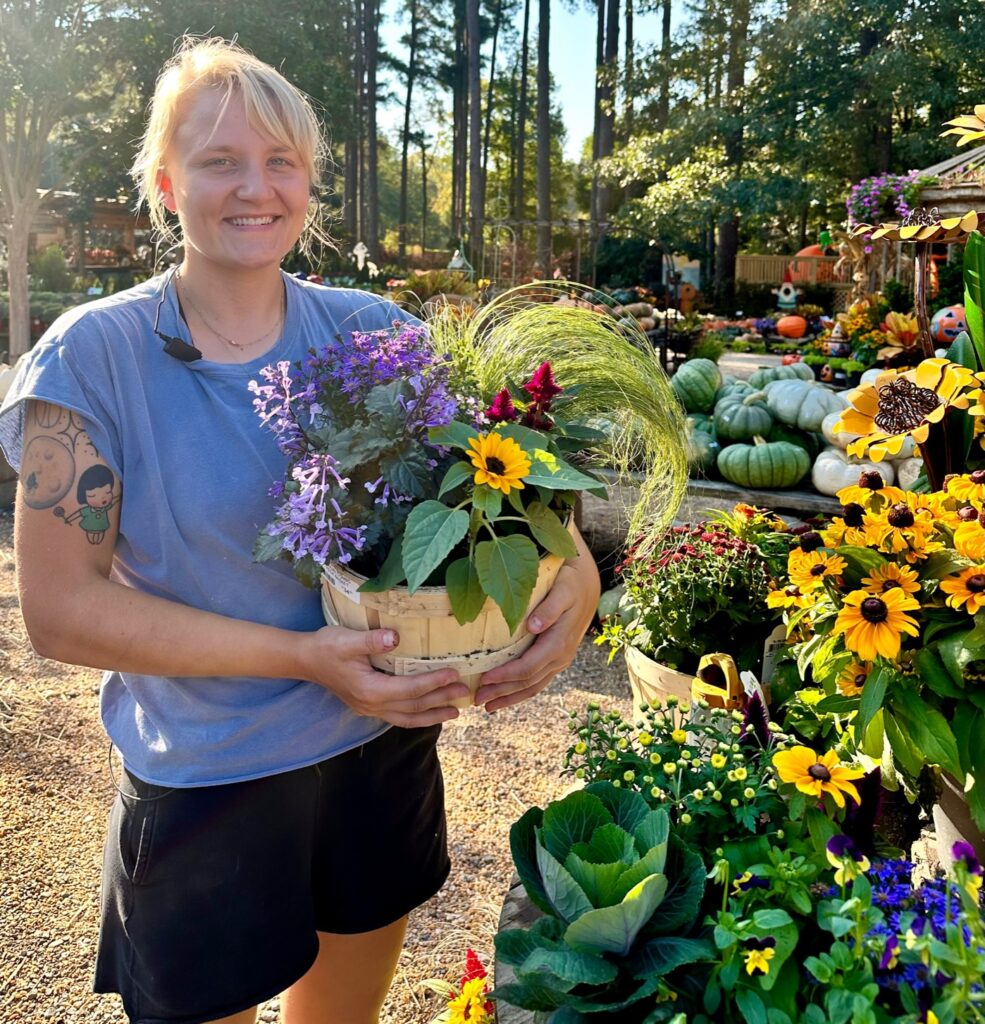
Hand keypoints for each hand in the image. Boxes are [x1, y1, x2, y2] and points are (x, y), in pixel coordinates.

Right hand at [300, 624, 468, 727]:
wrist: (305, 660)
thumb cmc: (326, 646)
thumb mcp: (347, 639)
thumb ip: (372, 640)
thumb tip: (395, 637)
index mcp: (371, 690)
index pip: (410, 689)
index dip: (434, 682)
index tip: (454, 674)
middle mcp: (372, 705)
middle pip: (414, 706)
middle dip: (441, 700)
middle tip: (465, 693)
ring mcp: (370, 709)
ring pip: (408, 718)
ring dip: (433, 714)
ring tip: (455, 710)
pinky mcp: (369, 707)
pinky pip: (399, 717)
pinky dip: (418, 716)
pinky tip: (429, 711)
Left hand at [475, 531, 599, 712]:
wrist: (587, 585)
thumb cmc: (569, 583)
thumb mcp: (562, 589)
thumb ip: (549, 608)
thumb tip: (534, 626)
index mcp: (559, 643)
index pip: (528, 667)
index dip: (506, 676)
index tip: (484, 678)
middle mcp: (561, 657)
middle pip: (528, 682)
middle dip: (502, 692)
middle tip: (477, 699)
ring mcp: (560, 660)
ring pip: (534, 686)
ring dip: (510, 697)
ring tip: (487, 706)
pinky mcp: (556, 659)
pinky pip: (538, 681)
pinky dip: (520, 691)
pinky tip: (505, 695)